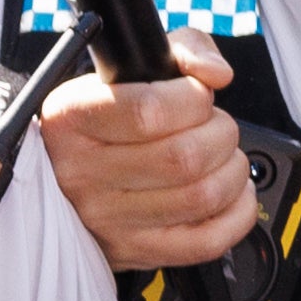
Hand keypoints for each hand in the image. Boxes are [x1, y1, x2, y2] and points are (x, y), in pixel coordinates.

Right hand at [39, 47, 260, 270]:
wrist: (63, 178)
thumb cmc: (105, 121)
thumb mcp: (128, 67)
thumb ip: (181, 50)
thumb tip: (215, 73)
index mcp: (72, 119)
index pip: (149, 111)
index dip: (193, 99)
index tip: (195, 94)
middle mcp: (83, 174)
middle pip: (184, 157)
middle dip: (220, 133)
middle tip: (211, 127)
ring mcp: (109, 219)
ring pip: (203, 196)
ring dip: (231, 169)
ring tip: (220, 157)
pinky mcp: (136, 250)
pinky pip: (209, 240)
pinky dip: (237, 212)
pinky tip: (228, 192)